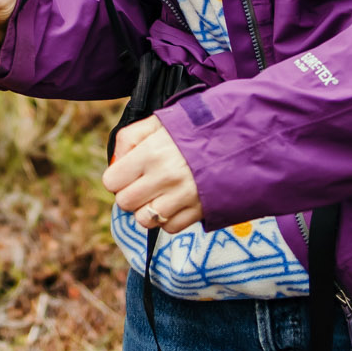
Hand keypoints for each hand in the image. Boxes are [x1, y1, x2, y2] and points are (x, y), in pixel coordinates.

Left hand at [104, 117, 204, 233]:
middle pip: (125, 203)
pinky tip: (176, 202)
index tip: (127, 173)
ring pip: (145, 220)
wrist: (239, 139)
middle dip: (130, 194)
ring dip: (148, 209)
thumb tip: (114, 163)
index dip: (117, 177)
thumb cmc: (193, 129)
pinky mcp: (199, 211)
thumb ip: (129, 138)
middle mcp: (166, 177)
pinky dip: (169, 218)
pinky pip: (170, 228)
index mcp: (152, 152)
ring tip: (159, 194)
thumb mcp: (158, 122)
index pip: (112, 181)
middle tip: (143, 183)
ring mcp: (183, 197)